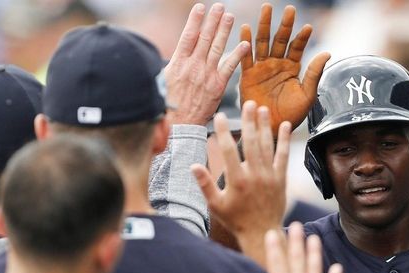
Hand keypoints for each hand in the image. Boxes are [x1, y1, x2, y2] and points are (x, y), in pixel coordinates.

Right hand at [164, 3, 249, 124]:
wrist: (178, 125)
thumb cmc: (168, 106)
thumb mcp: (163, 81)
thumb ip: (173, 65)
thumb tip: (177, 54)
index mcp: (178, 63)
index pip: (188, 36)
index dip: (195, 20)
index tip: (201, 7)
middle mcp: (193, 66)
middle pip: (204, 37)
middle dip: (212, 20)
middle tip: (220, 7)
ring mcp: (206, 75)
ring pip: (217, 48)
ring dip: (224, 31)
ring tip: (230, 16)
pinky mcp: (217, 86)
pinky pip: (229, 67)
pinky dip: (237, 55)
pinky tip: (244, 44)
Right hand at [191, 101, 288, 264]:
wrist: (262, 232)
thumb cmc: (236, 220)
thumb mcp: (216, 205)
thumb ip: (205, 184)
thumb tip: (193, 165)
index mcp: (236, 181)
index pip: (228, 150)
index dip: (223, 132)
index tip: (220, 116)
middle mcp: (254, 175)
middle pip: (251, 143)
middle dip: (249, 121)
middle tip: (248, 103)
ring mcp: (269, 176)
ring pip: (267, 146)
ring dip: (265, 126)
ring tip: (263, 109)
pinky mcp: (281, 179)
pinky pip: (283, 156)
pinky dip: (284, 140)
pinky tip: (285, 125)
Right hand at [240, 3, 330, 133]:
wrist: (272, 129)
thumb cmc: (291, 115)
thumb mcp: (307, 95)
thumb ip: (314, 73)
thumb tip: (327, 52)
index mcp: (291, 68)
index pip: (297, 48)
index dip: (302, 37)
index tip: (307, 27)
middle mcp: (276, 64)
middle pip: (280, 39)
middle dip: (284, 24)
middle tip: (289, 9)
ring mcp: (262, 68)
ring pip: (263, 43)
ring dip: (264, 26)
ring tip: (266, 9)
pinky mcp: (248, 76)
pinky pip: (246, 57)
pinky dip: (244, 43)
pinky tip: (245, 28)